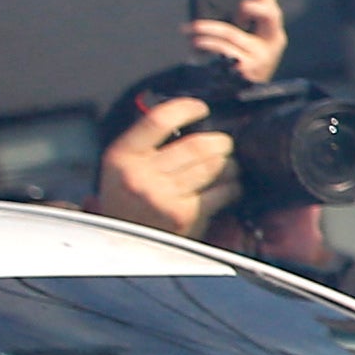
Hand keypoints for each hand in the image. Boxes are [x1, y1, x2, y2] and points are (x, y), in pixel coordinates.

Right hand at [90, 90, 233, 238]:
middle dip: (220, 142)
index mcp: (122, 156)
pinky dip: (233, 187)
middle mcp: (140, 175)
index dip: (185, 108)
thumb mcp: (123, 168)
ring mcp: (162, 197)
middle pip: (197, 145)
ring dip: (230, 165)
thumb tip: (190, 118)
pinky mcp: (184, 216)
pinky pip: (222, 192)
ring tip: (229, 166)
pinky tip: (230, 187)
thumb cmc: (127, 201)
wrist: (122, 246)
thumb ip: (149, 145)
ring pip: (214, 167)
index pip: (159, 120)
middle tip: (224, 144)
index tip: (201, 108)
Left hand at [185, 0, 287, 81]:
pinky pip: (220, 49)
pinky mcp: (245, 69)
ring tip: (189, 31)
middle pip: (265, 12)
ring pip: (230, 31)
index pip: (271, 2)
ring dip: (205, 30)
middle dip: (248, 6)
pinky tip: (194, 46)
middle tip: (235, 10)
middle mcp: (271, 44)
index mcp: (273, 33)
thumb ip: (240, 26)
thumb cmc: (242, 66)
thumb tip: (213, 6)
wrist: (242, 100)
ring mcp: (259, 57)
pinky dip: (204, 45)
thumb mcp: (247, 44)